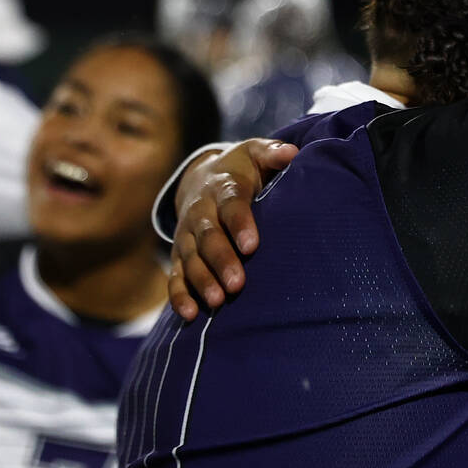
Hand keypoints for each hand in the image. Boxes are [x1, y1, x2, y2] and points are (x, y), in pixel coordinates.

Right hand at [168, 139, 298, 319]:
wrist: (202, 176)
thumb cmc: (241, 169)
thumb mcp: (255, 153)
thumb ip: (272, 153)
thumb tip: (292, 153)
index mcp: (223, 187)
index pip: (231, 204)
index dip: (240, 224)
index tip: (252, 245)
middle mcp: (200, 212)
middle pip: (207, 237)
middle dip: (220, 260)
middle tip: (236, 285)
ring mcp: (187, 235)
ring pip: (190, 259)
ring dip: (201, 281)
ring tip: (216, 303)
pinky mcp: (179, 254)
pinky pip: (175, 276)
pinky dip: (179, 295)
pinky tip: (189, 315)